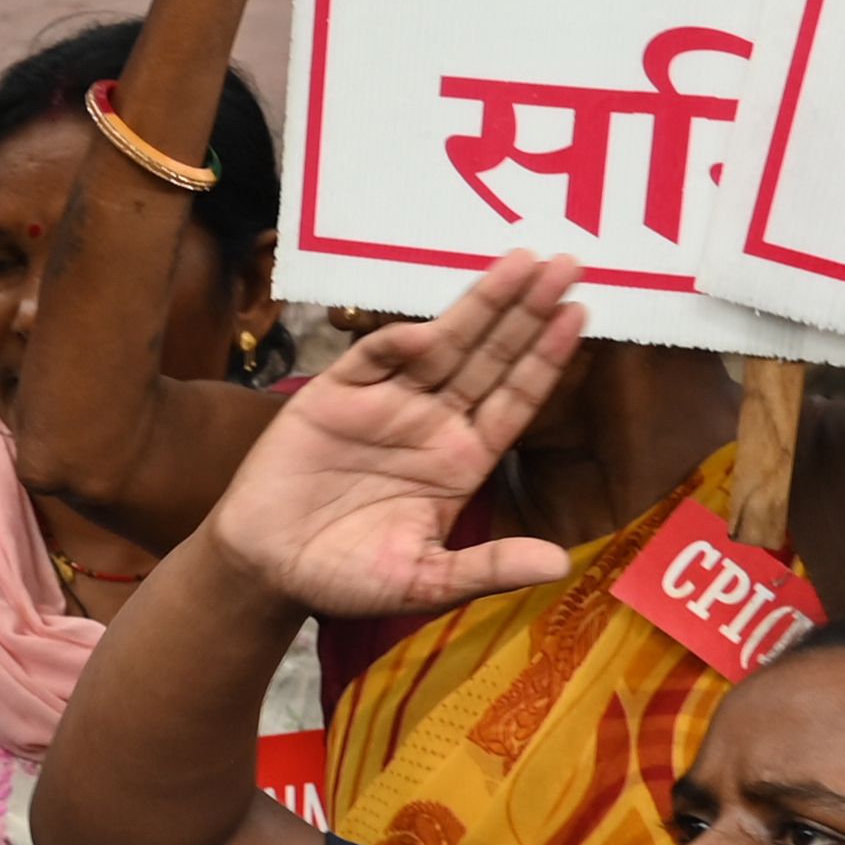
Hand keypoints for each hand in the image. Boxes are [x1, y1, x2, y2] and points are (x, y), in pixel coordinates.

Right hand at [195, 252, 584, 615]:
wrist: (266, 568)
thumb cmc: (345, 578)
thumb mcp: (424, 583)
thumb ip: (487, 567)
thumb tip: (559, 565)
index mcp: (461, 461)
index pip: (515, 400)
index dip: (546, 359)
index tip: (579, 315)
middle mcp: (431, 423)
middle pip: (490, 358)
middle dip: (527, 312)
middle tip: (569, 264)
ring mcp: (385, 404)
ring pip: (443, 345)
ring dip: (481, 305)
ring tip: (523, 262)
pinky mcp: (335, 395)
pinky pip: (372, 360)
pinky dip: (398, 344)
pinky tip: (431, 329)